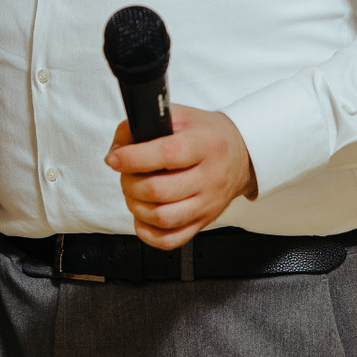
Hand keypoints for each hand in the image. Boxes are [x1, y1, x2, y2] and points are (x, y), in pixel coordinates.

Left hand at [105, 106, 258, 249]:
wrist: (241, 155)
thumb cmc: (206, 134)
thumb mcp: (179, 117)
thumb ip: (143, 127)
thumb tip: (115, 152)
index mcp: (205, 144)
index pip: (166, 154)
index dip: (133, 158)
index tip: (116, 158)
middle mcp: (209, 177)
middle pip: (159, 191)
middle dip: (130, 183)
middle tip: (126, 175)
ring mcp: (208, 204)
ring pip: (163, 218)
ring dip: (136, 207)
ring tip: (134, 193)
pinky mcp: (204, 222)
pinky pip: (172, 239)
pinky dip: (148, 232)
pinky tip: (143, 216)